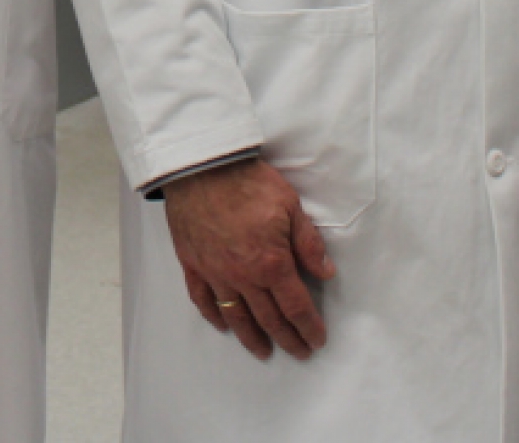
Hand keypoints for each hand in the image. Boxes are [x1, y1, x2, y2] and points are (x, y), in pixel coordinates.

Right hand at [162, 156, 336, 360]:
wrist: (202, 167)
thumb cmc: (248, 182)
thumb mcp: (290, 206)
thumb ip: (308, 243)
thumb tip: (325, 272)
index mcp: (271, 263)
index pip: (295, 306)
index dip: (308, 327)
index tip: (316, 340)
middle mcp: (243, 276)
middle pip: (269, 318)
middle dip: (287, 339)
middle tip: (298, 352)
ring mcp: (215, 273)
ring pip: (236, 316)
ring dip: (252, 338)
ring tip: (263, 351)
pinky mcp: (193, 264)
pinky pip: (203, 300)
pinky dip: (214, 316)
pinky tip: (223, 325)